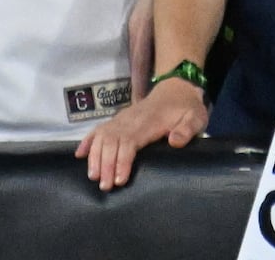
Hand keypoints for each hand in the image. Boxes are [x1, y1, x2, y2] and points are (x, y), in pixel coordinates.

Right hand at [77, 74, 205, 187]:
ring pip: (103, 136)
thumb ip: (187, 129)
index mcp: (148, 121)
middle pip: (112, 141)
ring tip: (93, 177)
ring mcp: (122, 118)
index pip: (130, 141)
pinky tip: (79, 154)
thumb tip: (174, 141)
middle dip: (106, 163)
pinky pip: (99, 129)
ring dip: (95, 156)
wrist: (177, 88)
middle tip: (104, 186)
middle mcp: (130, 119)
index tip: (119, 180)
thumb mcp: (195, 117)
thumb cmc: (186, 108)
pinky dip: (88, 141)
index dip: (122, 161)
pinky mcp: (118, 120)